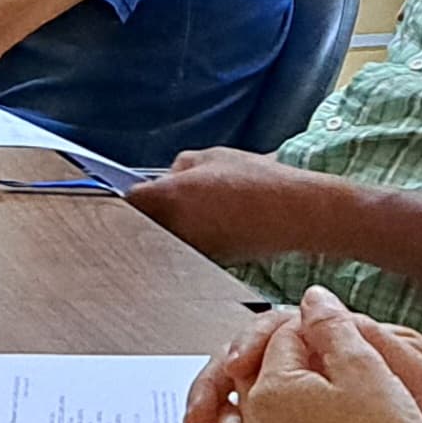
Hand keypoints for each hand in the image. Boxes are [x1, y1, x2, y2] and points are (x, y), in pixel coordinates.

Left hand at [127, 145, 333, 262]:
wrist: (295, 214)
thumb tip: (170, 177)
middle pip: (140, 226)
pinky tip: (211, 228)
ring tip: (193, 215)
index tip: (128, 190)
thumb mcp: (213, 157)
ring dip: (166, 231)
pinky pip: (186, 253)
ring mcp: (190, 251)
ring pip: (163, 242)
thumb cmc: (258, 181)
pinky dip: (189, 242)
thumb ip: (181, 166)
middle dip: (145, 215)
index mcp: (170, 197)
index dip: (127, 194)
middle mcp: (174, 229)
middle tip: (157, 202)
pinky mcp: (208, 265)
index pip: (128, 201)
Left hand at [204, 289, 421, 422]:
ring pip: (239, 422)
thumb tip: (312, 299)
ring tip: (224, 404)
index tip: (333, 328)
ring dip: (233, 407)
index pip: (280, 341)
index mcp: (271, 390)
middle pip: (246, 378)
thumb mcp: (364, 366)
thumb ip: (331, 326)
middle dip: (256, 357)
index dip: (311, 328)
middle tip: (263, 347)